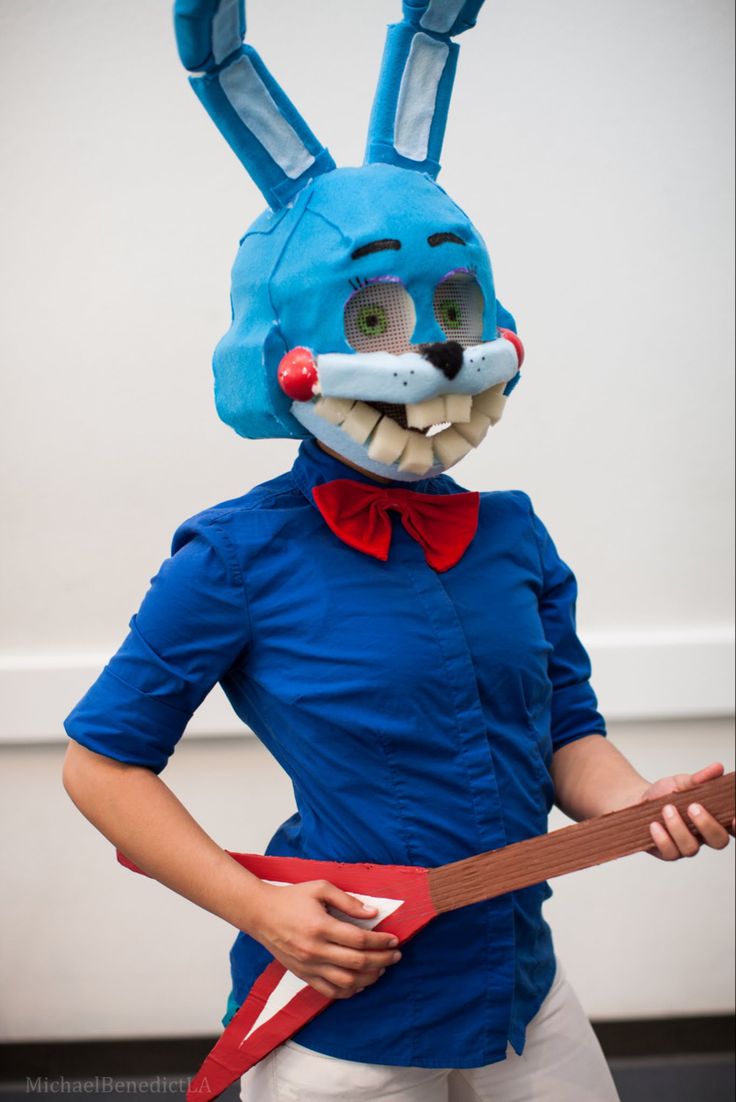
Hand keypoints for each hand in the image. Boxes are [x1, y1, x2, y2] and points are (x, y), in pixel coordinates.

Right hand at [246, 879, 401, 998]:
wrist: (261, 914)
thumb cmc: (292, 898)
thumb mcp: (320, 888)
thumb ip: (348, 901)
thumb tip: (373, 912)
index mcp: (320, 926)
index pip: (359, 939)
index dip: (381, 941)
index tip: (394, 940)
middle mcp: (315, 950)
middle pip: (357, 962)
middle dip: (382, 959)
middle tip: (396, 955)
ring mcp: (308, 966)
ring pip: (347, 981)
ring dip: (370, 977)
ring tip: (382, 968)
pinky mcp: (303, 975)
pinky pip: (330, 991)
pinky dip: (349, 991)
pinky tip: (361, 983)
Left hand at [641, 762, 734, 860]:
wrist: (637, 800)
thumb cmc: (665, 793)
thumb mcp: (682, 783)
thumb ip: (700, 779)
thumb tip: (717, 768)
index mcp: (713, 818)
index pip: (733, 828)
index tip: (733, 817)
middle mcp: (703, 835)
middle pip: (719, 841)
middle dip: (707, 825)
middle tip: (693, 807)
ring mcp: (686, 846)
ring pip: (691, 848)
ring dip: (679, 828)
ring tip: (667, 809)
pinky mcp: (667, 852)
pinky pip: (670, 852)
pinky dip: (662, 838)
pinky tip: (654, 824)